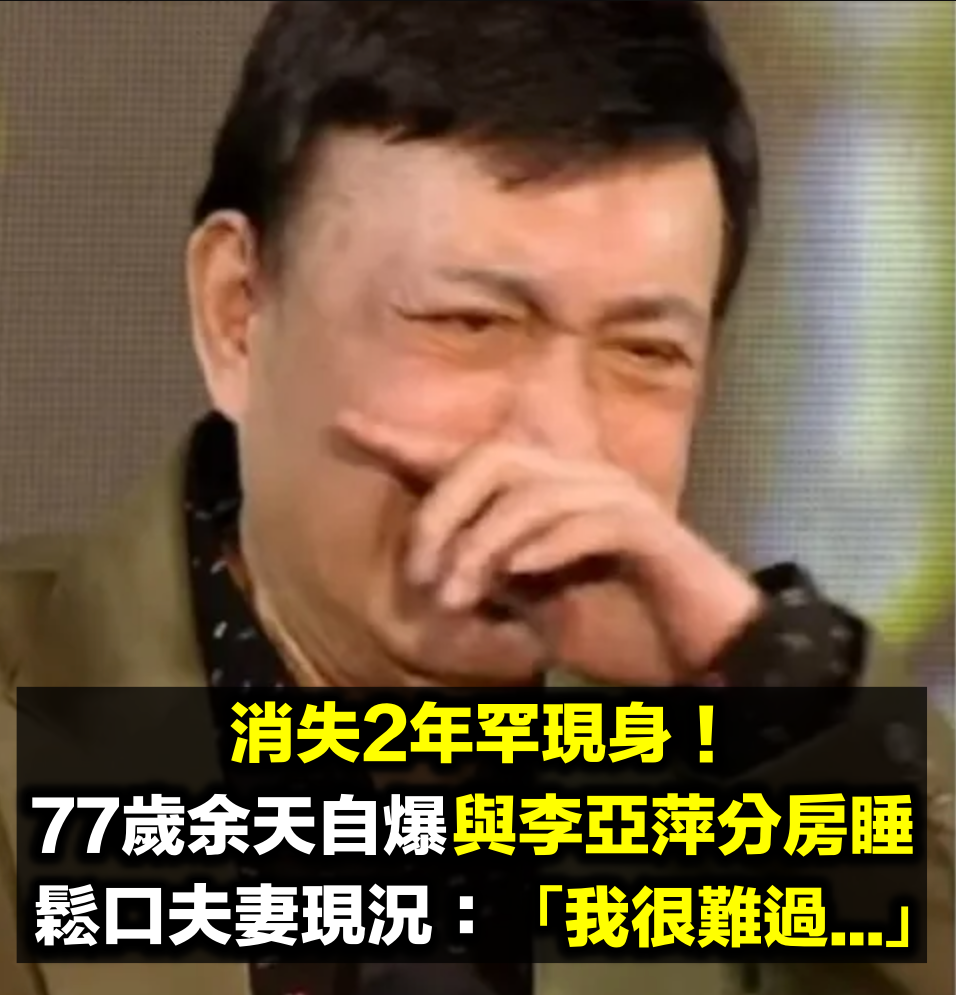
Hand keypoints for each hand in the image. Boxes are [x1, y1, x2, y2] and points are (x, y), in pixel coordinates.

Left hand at [339, 411, 762, 683]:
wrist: (697, 655)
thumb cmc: (617, 626)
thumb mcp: (532, 603)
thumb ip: (491, 574)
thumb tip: (439, 571)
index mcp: (546, 494)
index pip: (467, 456)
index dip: (404, 439)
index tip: (343, 426)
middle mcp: (579, 480)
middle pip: (492, 458)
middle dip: (442, 513)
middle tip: (421, 575)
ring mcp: (617, 500)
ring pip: (531, 490)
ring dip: (483, 545)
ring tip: (458, 596)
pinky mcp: (649, 530)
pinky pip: (589, 521)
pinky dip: (545, 547)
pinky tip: (519, 579)